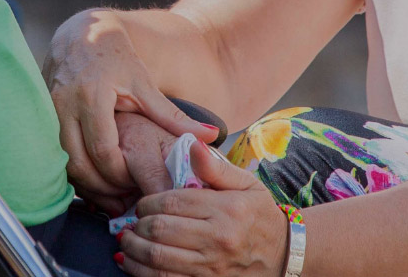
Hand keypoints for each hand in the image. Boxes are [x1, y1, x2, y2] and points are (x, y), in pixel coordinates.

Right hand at [47, 10, 220, 209]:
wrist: (81, 33)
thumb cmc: (116, 58)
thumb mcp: (144, 84)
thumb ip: (173, 115)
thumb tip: (212, 136)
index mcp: (93, 96)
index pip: (104, 151)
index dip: (119, 174)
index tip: (134, 183)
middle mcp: (65, 104)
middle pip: (79, 163)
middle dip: (100, 187)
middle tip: (121, 198)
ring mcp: (49, 110)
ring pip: (62, 162)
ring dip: (84, 182)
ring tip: (108, 193)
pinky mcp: (42, 115)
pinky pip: (53, 153)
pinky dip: (71, 169)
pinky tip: (91, 178)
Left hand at [119, 144, 286, 276]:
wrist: (282, 254)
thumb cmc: (259, 214)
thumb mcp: (246, 183)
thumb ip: (215, 166)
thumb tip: (192, 144)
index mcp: (226, 209)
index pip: (172, 203)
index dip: (147, 203)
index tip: (141, 204)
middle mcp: (218, 238)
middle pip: (161, 230)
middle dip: (137, 226)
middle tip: (131, 222)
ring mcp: (212, 265)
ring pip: (159, 259)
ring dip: (133, 250)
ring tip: (126, 241)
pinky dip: (142, 273)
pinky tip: (131, 263)